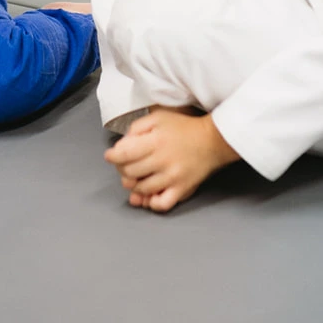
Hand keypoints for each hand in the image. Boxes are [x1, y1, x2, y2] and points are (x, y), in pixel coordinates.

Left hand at [104, 106, 238, 211]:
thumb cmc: (183, 128)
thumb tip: (121, 146)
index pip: (124, 154)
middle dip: (122, 169)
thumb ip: (136, 129)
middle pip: (130, 173)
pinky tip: (150, 195)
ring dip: (134, 185)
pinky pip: (162, 204)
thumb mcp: (157, 118)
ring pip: (141, 189)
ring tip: (137, 177)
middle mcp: (163, 161)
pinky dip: (152, 203)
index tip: (110, 156)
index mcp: (155, 141)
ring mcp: (173, 178)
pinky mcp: (182, 189)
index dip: (113, 156)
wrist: (212, 141)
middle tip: (126, 164)